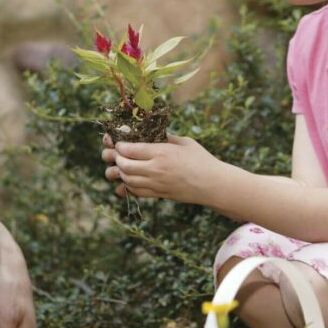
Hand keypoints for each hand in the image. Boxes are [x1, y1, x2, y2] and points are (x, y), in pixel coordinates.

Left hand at [102, 134, 220, 203]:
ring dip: (119, 173)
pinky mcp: (159, 195)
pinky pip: (136, 192)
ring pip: (127, 180)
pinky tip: (127, 181)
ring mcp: (156, 184)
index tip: (118, 143)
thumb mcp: (184, 142)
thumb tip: (151, 133)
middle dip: (115, 159)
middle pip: (124, 166)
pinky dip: (127, 187)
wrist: (212, 184)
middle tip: (115, 155)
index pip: (130, 149)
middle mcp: (156, 169)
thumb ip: (165, 137)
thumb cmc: (201, 159)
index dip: (119, 146)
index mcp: (161, 152)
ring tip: (120, 167)